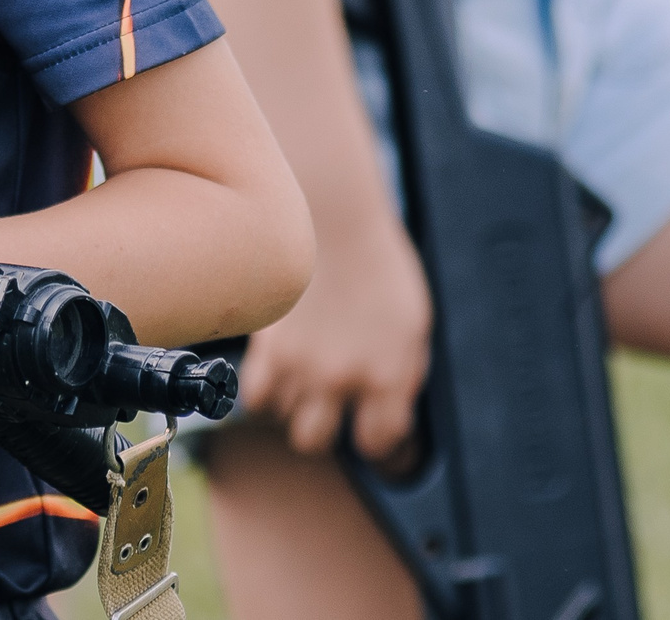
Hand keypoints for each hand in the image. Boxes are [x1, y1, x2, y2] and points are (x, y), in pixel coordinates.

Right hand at [236, 214, 428, 459]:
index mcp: (388, 376)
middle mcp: (341, 379)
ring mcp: (299, 365)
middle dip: (323, 429)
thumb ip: (402, 375)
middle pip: (315, 441)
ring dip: (294, 405)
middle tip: (329, 410)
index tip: (373, 440)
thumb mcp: (413, 326)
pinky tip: (276, 376)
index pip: (378, 444)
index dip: (378, 447)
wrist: (335, 222)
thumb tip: (392, 412)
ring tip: (303, 381)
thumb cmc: (379, 268)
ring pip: (284, 419)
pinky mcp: (267, 346)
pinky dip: (264, 393)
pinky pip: (256, 397)